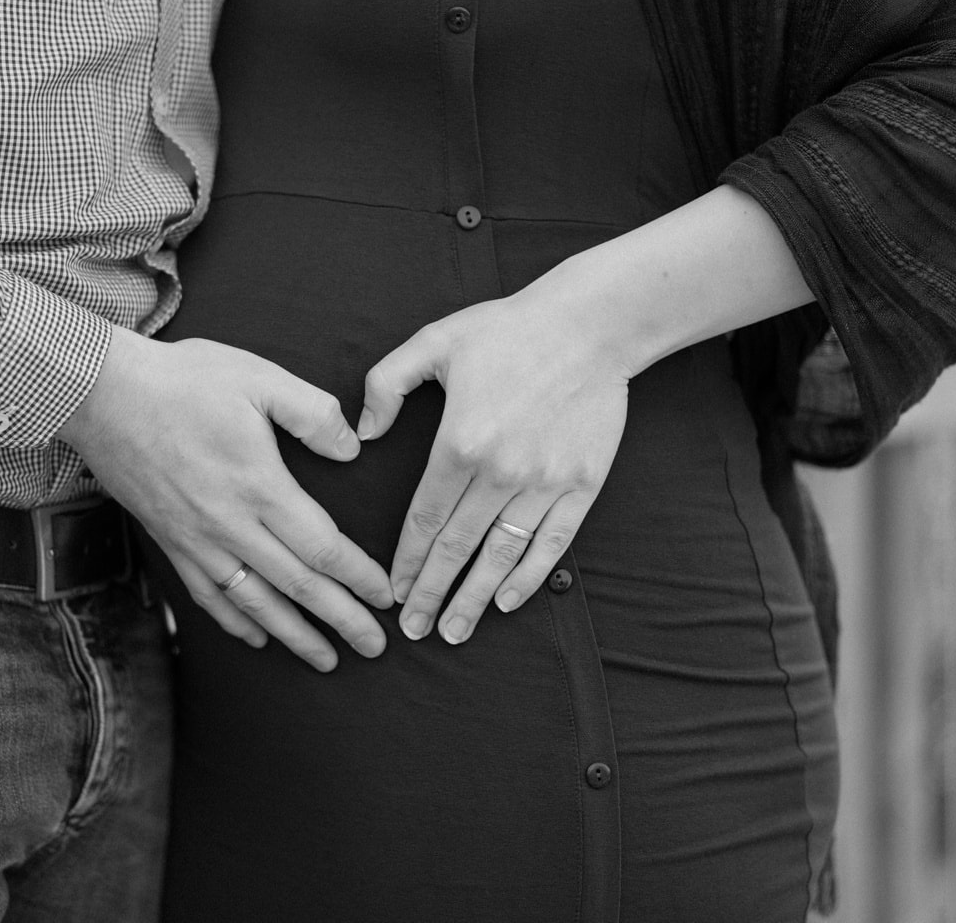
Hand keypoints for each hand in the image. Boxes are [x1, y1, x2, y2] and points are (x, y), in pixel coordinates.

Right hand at [60, 327, 392, 670]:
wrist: (100, 394)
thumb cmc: (183, 380)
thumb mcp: (259, 378)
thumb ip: (313, 413)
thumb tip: (353, 448)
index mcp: (262, 487)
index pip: (324, 547)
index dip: (360, 578)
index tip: (388, 598)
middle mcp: (231, 525)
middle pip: (298, 587)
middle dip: (342, 621)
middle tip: (376, 648)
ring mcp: (196, 539)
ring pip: (254, 603)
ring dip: (293, 636)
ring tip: (326, 661)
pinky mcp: (169, 541)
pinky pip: (207, 595)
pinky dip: (235, 622)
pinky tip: (256, 638)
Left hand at [358, 290, 628, 644]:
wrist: (593, 323)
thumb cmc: (508, 328)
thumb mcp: (433, 341)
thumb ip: (386, 384)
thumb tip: (363, 433)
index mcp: (459, 442)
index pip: (425, 518)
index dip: (406, 560)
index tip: (391, 591)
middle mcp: (501, 471)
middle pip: (458, 549)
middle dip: (431, 593)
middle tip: (412, 630)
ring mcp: (546, 482)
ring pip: (502, 555)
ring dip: (475, 598)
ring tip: (454, 632)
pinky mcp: (583, 484)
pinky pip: (552, 543)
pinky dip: (529, 577)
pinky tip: (508, 602)